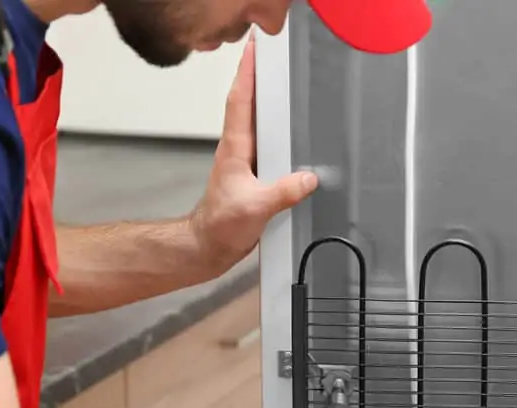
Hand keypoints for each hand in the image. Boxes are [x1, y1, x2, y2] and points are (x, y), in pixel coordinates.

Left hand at [189, 32, 318, 271]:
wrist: (207, 247)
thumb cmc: (220, 226)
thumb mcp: (255, 208)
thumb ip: (283, 192)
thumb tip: (309, 178)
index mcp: (235, 149)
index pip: (240, 102)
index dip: (247, 74)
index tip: (254, 51)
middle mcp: (238, 151)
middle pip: (248, 106)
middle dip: (257, 78)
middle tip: (270, 57)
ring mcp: (244, 163)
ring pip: (257, 126)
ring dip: (266, 104)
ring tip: (282, 86)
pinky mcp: (252, 177)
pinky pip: (267, 148)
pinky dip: (277, 134)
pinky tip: (290, 134)